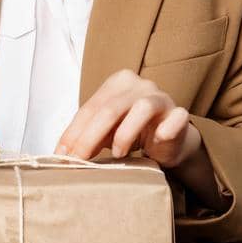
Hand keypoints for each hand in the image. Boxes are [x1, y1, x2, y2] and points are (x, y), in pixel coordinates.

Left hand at [52, 69, 201, 168]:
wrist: (168, 140)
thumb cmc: (132, 131)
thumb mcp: (105, 131)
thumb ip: (86, 135)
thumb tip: (61, 155)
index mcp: (118, 83)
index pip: (91, 107)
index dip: (73, 132)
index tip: (61, 156)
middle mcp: (140, 85)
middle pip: (110, 109)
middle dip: (90, 137)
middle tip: (79, 160)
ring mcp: (162, 98)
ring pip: (142, 108)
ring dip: (125, 133)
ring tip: (117, 153)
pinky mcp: (180, 115)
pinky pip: (177, 118)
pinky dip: (166, 129)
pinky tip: (158, 139)